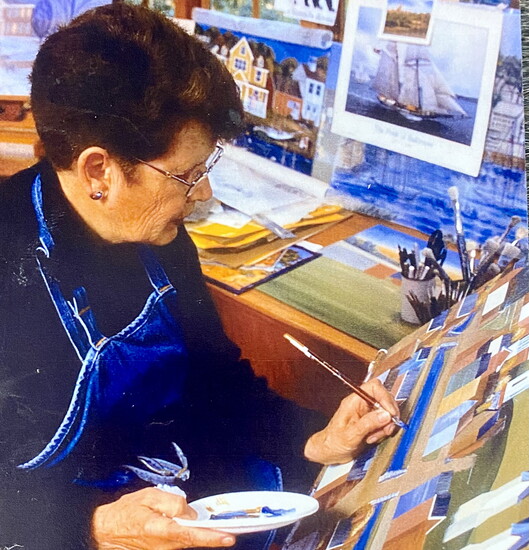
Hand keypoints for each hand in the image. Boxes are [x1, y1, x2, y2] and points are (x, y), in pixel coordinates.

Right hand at [92, 487, 235, 549]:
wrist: (105, 531)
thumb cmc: (126, 511)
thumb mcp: (148, 497)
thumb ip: (172, 502)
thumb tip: (190, 513)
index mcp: (159, 529)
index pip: (190, 535)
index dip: (211, 537)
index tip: (229, 537)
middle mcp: (163, 545)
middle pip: (193, 541)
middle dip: (211, 534)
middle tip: (229, 529)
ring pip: (186, 542)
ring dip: (199, 533)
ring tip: (209, 525)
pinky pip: (179, 542)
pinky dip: (187, 534)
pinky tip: (187, 525)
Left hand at [304, 378, 399, 464]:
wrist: (330, 452)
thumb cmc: (333, 442)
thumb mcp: (350, 434)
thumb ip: (368, 424)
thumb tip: (385, 415)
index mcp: (354, 401)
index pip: (374, 387)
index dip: (385, 397)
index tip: (390, 413)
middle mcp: (362, 404)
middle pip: (384, 399)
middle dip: (388, 415)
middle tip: (386, 428)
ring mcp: (367, 413)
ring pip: (386, 412)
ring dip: (385, 426)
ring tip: (374, 436)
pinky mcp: (371, 423)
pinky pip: (385, 423)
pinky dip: (383, 431)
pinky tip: (373, 438)